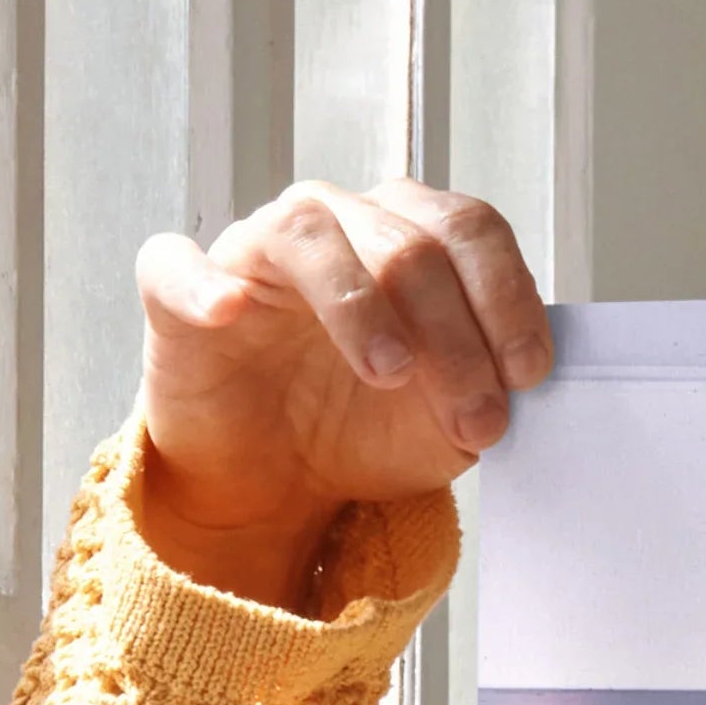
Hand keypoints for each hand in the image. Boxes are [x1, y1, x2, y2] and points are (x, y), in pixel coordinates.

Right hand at [130, 181, 551, 609]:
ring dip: (360, 306)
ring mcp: (256, 249)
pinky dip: (203, 283)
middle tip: (476, 418)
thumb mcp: (447, 422)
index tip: (528, 374)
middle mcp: (337, 224)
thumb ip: (488, 389)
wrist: (277, 481)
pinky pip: (177, 264)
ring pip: (310, 235)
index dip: (506, 297)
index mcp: (410, 237)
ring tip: (390, 374)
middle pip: (407, 243)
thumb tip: (522, 382)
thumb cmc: (364, 428)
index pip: (469, 231)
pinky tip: (229, 311)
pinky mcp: (179, 291)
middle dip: (454, 337)